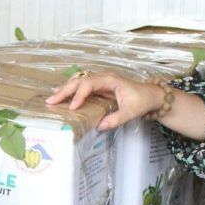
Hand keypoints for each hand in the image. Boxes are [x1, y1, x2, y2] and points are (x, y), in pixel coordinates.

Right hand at [45, 69, 166, 131]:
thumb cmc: (142, 101)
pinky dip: (72, 90)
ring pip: (80, 81)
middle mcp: (104, 77)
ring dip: (66, 89)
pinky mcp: (100, 86)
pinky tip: (61, 93)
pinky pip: (83, 86)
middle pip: (81, 80)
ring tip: (52, 97)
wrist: (151, 96)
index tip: (72, 107)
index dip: (80, 95)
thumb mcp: (131, 112)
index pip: (90, 84)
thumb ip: (116, 119)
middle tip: (52, 100)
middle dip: (66, 90)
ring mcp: (101, 81)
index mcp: (111, 80)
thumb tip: (99, 127)